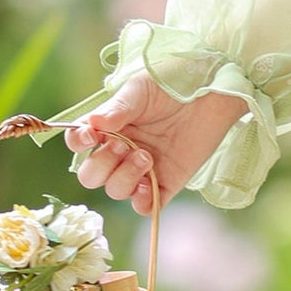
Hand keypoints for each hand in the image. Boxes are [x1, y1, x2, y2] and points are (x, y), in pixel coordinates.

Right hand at [64, 75, 248, 215]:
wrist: (212, 92)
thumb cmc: (173, 84)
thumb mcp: (141, 90)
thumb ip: (117, 109)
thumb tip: (93, 125)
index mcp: (108, 127)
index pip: (79, 143)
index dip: (78, 143)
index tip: (91, 136)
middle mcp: (120, 151)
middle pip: (92, 175)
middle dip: (101, 165)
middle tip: (123, 146)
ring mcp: (142, 169)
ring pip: (116, 190)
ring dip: (124, 177)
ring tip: (146, 156)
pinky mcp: (166, 182)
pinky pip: (145, 206)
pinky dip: (141, 202)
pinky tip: (147, 185)